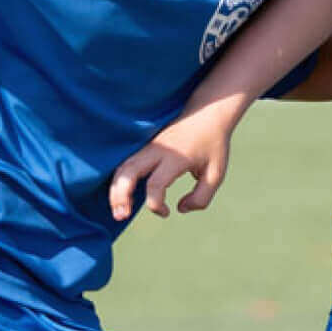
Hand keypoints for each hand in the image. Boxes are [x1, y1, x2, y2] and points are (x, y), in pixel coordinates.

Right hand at [108, 110, 233, 220]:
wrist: (207, 113)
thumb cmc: (212, 145)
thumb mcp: (215, 174)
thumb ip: (201, 197)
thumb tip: (180, 209)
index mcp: (175, 158)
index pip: (155, 185)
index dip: (156, 205)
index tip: (168, 212)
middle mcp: (156, 151)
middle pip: (127, 173)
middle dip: (120, 197)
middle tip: (121, 217)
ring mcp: (148, 147)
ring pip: (121, 168)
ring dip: (115, 190)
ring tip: (118, 211)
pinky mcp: (145, 146)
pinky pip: (125, 163)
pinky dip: (119, 181)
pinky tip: (121, 196)